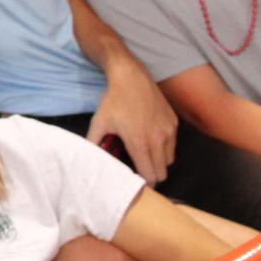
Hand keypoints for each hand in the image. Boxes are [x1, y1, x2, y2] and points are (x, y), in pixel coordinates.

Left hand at [86, 65, 176, 184]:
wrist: (131, 78)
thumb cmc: (113, 102)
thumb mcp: (99, 123)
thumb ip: (93, 144)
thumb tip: (86, 159)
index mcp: (139, 142)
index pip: (149, 174)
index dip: (144, 182)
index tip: (136, 183)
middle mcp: (158, 138)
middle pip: (162, 171)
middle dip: (153, 175)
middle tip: (141, 172)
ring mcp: (168, 130)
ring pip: (169, 160)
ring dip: (159, 162)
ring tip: (145, 157)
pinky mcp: (174, 122)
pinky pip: (173, 145)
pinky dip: (165, 149)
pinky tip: (152, 142)